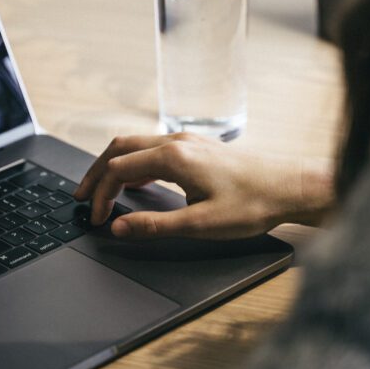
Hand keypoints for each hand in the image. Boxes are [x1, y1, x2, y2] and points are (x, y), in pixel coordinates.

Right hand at [74, 133, 334, 239]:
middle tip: (80, 197)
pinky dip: (132, 163)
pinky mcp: (196, 147)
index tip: (96, 217)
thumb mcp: (200, 224)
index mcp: (173, 157)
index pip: (118, 170)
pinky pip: (152, 148)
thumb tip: (119, 227)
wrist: (289, 187)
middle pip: (119, 149)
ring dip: (112, 165)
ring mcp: (186, 141)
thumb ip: (154, 225)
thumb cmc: (252, 204)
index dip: (100, 194)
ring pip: (134, 145)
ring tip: (99, 189)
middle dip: (95, 173)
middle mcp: (176, 141)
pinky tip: (133, 181)